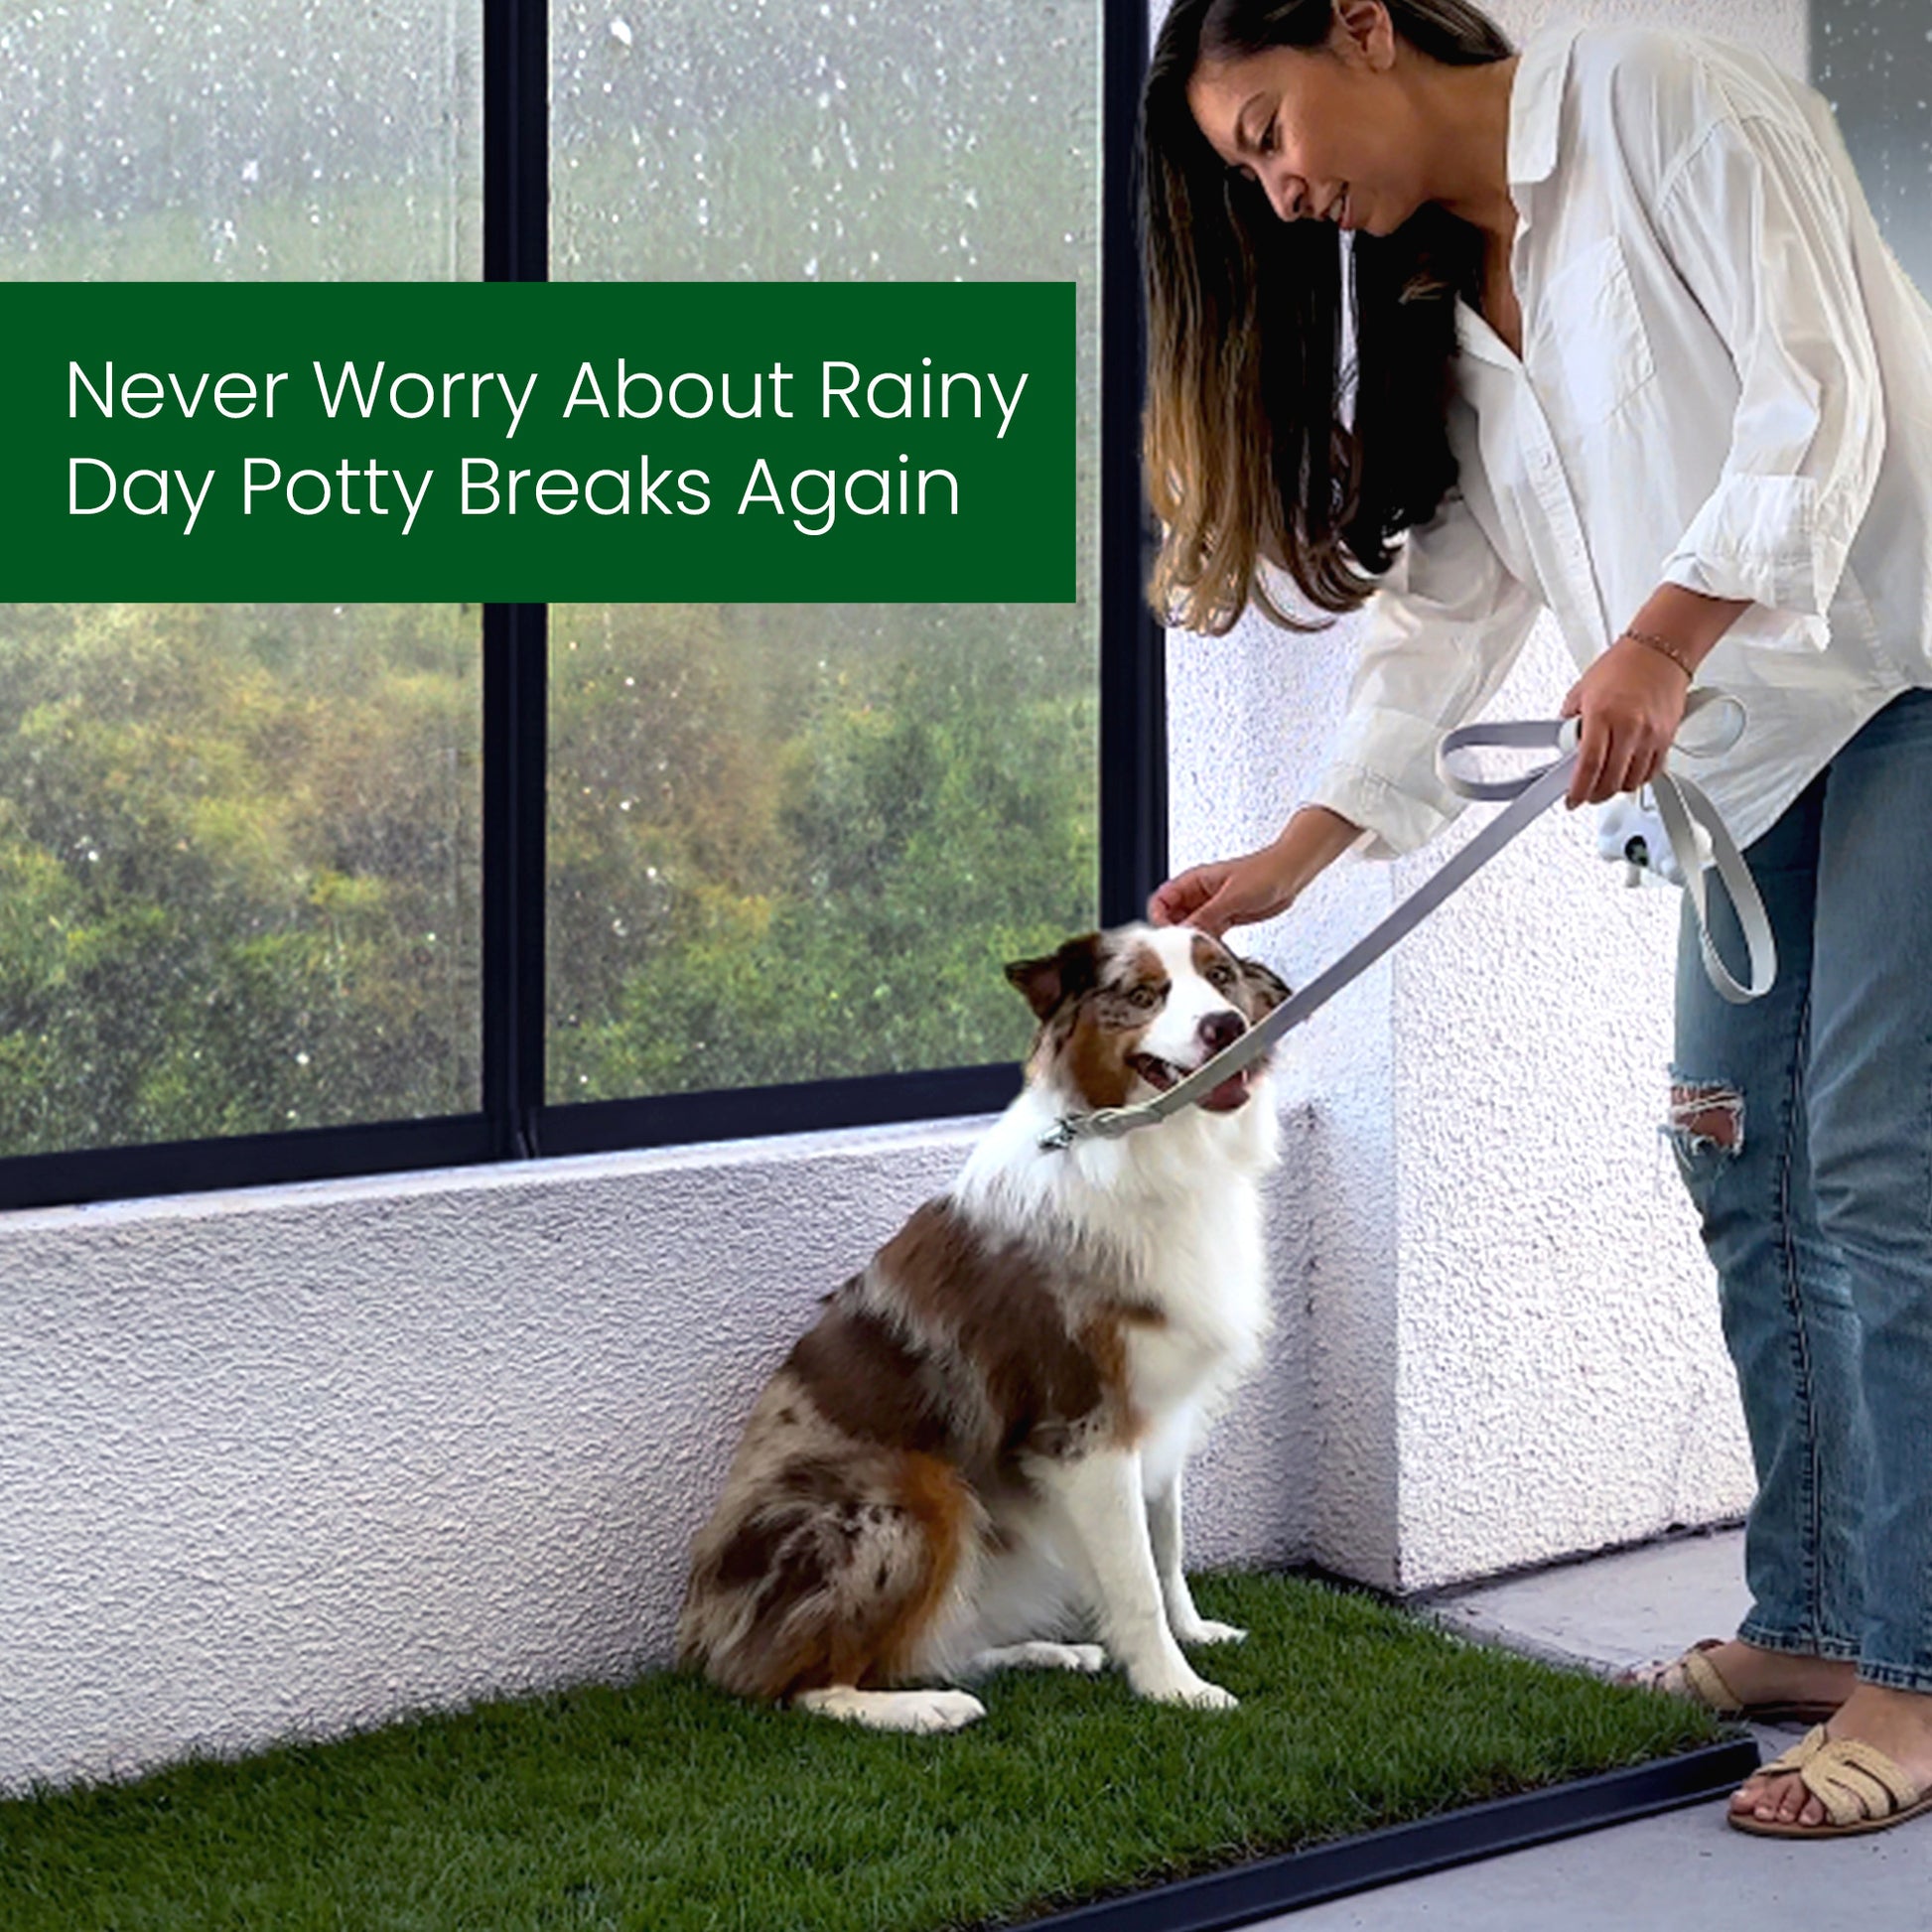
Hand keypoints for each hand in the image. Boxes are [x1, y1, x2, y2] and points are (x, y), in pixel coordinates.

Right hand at [1148, 840, 1301, 937]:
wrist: (1291, 874)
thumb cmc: (1265, 871)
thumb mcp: (1233, 895)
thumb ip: (1207, 915)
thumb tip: (1185, 931)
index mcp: (1194, 881)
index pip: (1161, 900)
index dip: (1159, 918)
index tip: (1167, 934)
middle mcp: (1199, 894)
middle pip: (1172, 917)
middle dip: (1174, 933)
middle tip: (1181, 947)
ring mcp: (1212, 907)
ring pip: (1190, 928)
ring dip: (1192, 941)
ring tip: (1197, 952)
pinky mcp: (1225, 918)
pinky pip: (1208, 934)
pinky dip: (1207, 943)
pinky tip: (1211, 951)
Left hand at [1559, 636, 1691, 807]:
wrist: (1660, 650)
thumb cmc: (1622, 666)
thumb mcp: (1581, 692)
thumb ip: (1569, 723)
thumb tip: (1562, 746)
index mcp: (1603, 716)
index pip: (1588, 765)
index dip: (1578, 790)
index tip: (1571, 800)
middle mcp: (1630, 728)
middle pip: (1611, 781)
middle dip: (1595, 794)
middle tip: (1585, 793)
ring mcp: (1651, 735)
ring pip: (1632, 781)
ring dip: (1616, 788)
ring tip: (1605, 780)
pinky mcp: (1667, 738)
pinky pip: (1651, 772)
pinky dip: (1637, 778)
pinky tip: (1627, 772)